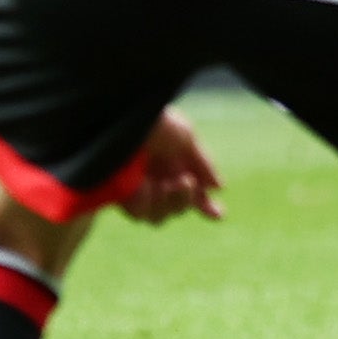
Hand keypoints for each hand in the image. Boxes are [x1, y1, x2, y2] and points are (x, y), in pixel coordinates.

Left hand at [114, 109, 225, 223]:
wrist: (119, 121)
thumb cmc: (153, 122)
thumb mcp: (184, 136)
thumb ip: (202, 164)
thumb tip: (218, 187)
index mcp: (174, 167)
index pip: (193, 193)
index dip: (206, 207)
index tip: (218, 215)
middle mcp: (157, 181)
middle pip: (178, 209)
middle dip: (185, 199)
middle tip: (184, 182)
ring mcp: (138, 191)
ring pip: (159, 217)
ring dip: (168, 202)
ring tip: (165, 183)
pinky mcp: (119, 197)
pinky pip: (140, 213)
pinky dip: (146, 201)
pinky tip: (144, 184)